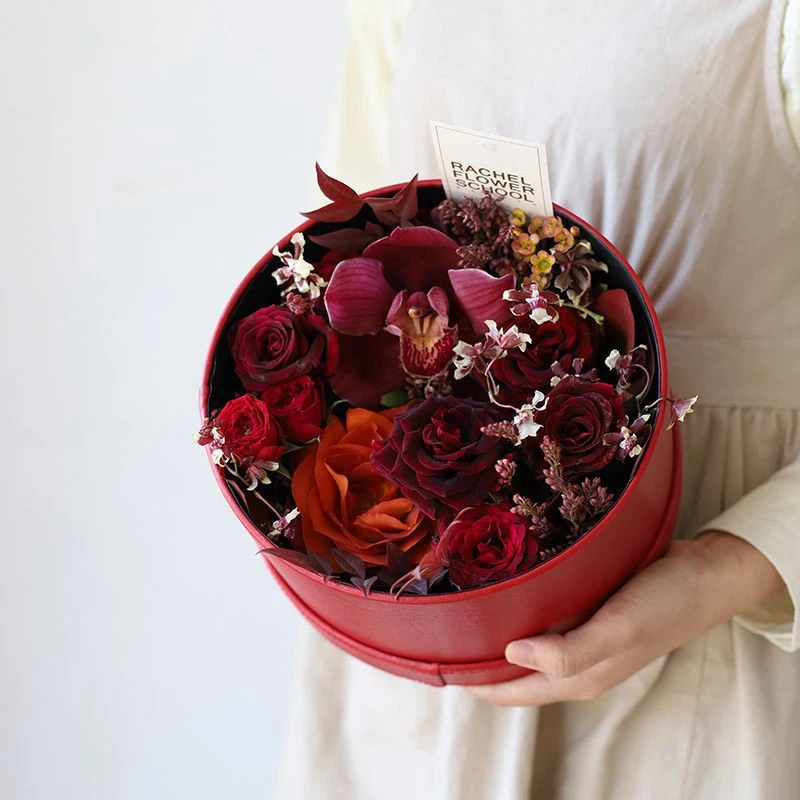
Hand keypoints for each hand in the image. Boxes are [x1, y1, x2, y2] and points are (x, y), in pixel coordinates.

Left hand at [467, 531, 783, 706]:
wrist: (706, 573)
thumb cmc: (665, 603)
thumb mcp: (619, 630)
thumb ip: (569, 652)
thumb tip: (511, 654)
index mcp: (577, 676)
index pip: (508, 689)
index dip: (470, 679)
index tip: (435, 656)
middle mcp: (574, 660)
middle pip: (511, 667)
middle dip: (475, 652)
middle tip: (440, 620)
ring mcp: (581, 634)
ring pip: (525, 639)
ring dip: (495, 627)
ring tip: (462, 600)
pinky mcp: (588, 609)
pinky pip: (543, 614)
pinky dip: (520, 605)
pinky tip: (506, 582)